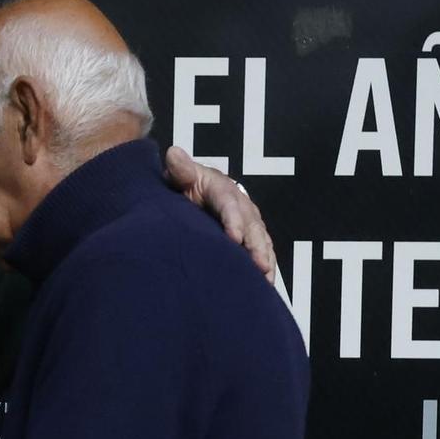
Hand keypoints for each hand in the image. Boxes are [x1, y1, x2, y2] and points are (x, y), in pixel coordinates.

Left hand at [162, 145, 276, 282]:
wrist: (196, 190)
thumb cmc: (188, 185)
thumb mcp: (183, 176)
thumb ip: (181, 170)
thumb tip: (173, 154)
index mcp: (224, 191)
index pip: (230, 205)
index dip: (234, 221)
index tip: (234, 238)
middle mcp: (242, 206)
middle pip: (253, 227)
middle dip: (256, 246)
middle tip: (258, 265)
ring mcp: (250, 222)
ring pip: (262, 241)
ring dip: (265, 259)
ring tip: (266, 278)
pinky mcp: (252, 237)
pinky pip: (263, 252)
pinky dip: (266, 268)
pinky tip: (267, 285)